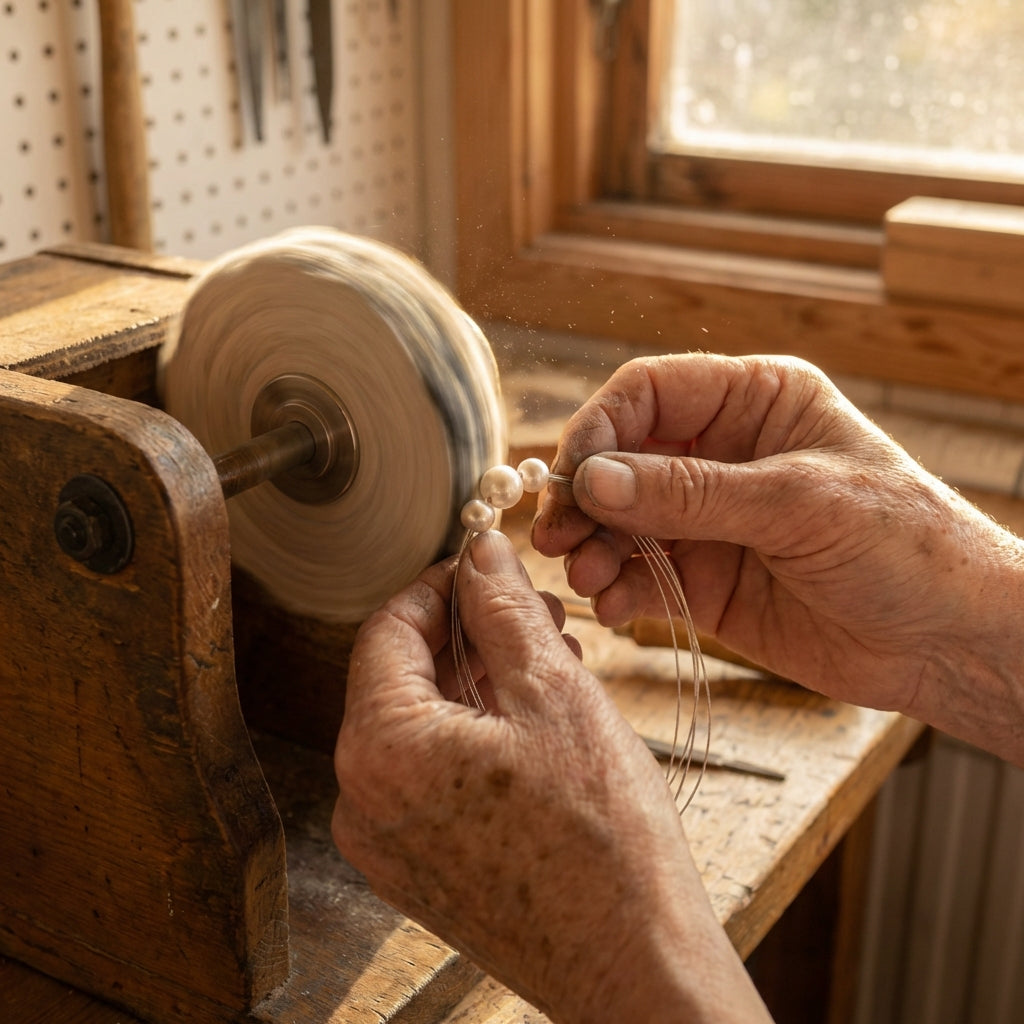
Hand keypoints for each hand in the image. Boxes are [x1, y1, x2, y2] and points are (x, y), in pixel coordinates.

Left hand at [332, 530, 768, 1022]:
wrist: (634, 967)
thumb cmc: (602, 842)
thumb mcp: (554, 691)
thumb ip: (503, 606)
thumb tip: (479, 550)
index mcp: (380, 749)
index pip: (387, 629)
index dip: (440, 586)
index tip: (486, 569)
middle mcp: (362, 801)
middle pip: (401, 677)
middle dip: (469, 634)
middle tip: (536, 616)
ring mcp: (386, 842)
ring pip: (419, 724)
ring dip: (478, 682)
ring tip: (549, 665)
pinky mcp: (418, 868)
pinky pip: (429, 775)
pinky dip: (473, 735)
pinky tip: (532, 722)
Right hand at [533, 354, 1023, 764]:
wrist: (950, 642)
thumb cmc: (905, 546)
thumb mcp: (799, 505)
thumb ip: (691, 494)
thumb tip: (594, 479)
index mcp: (755, 403)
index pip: (649, 393)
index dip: (600, 428)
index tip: (571, 476)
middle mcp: (724, 456)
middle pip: (621, 459)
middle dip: (585, 497)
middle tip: (557, 537)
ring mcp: (710, 520)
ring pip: (621, 520)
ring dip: (593, 547)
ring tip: (587, 578)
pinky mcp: (704, 580)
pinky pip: (639, 576)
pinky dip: (617, 590)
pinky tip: (614, 609)